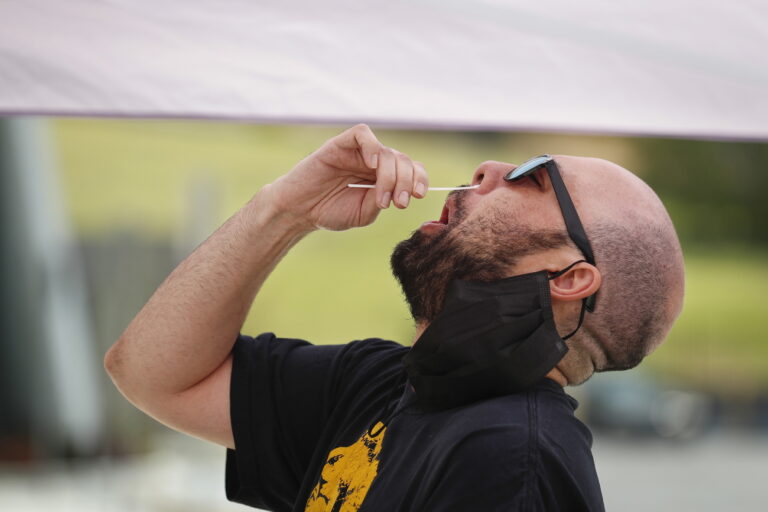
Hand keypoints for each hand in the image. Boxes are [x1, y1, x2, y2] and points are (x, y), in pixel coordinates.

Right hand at [264, 124, 428, 230]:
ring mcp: (358, 152)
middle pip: (403, 160)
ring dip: (390, 176)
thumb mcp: (364, 212)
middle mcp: (374, 161)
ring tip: (381, 198)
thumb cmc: (330, 211)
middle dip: (406, 182)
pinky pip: (362, 134)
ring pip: (387, 152)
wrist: (299, 210)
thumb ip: (382, 200)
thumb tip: (401, 191)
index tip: (418, 196)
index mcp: (383, 176)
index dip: (419, 179)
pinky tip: (372, 166)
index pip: (411, 168)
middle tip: (399, 203)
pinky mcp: (340, 144)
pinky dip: (372, 147)